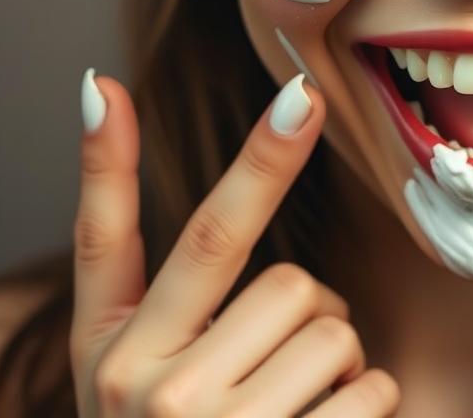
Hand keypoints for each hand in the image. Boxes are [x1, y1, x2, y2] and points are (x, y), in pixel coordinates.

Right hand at [70, 69, 399, 415]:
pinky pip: (371, 391)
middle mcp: (141, 393)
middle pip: (292, 283)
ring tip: (286, 416)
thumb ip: (130, 252)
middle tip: (274, 367)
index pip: (118, 232)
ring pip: (337, 332)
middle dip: (309, 313)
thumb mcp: (124, 362)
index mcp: (107, 351)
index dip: (144, 155)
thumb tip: (101, 88)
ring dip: (335, 369)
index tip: (287, 88)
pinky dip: (364, 409)